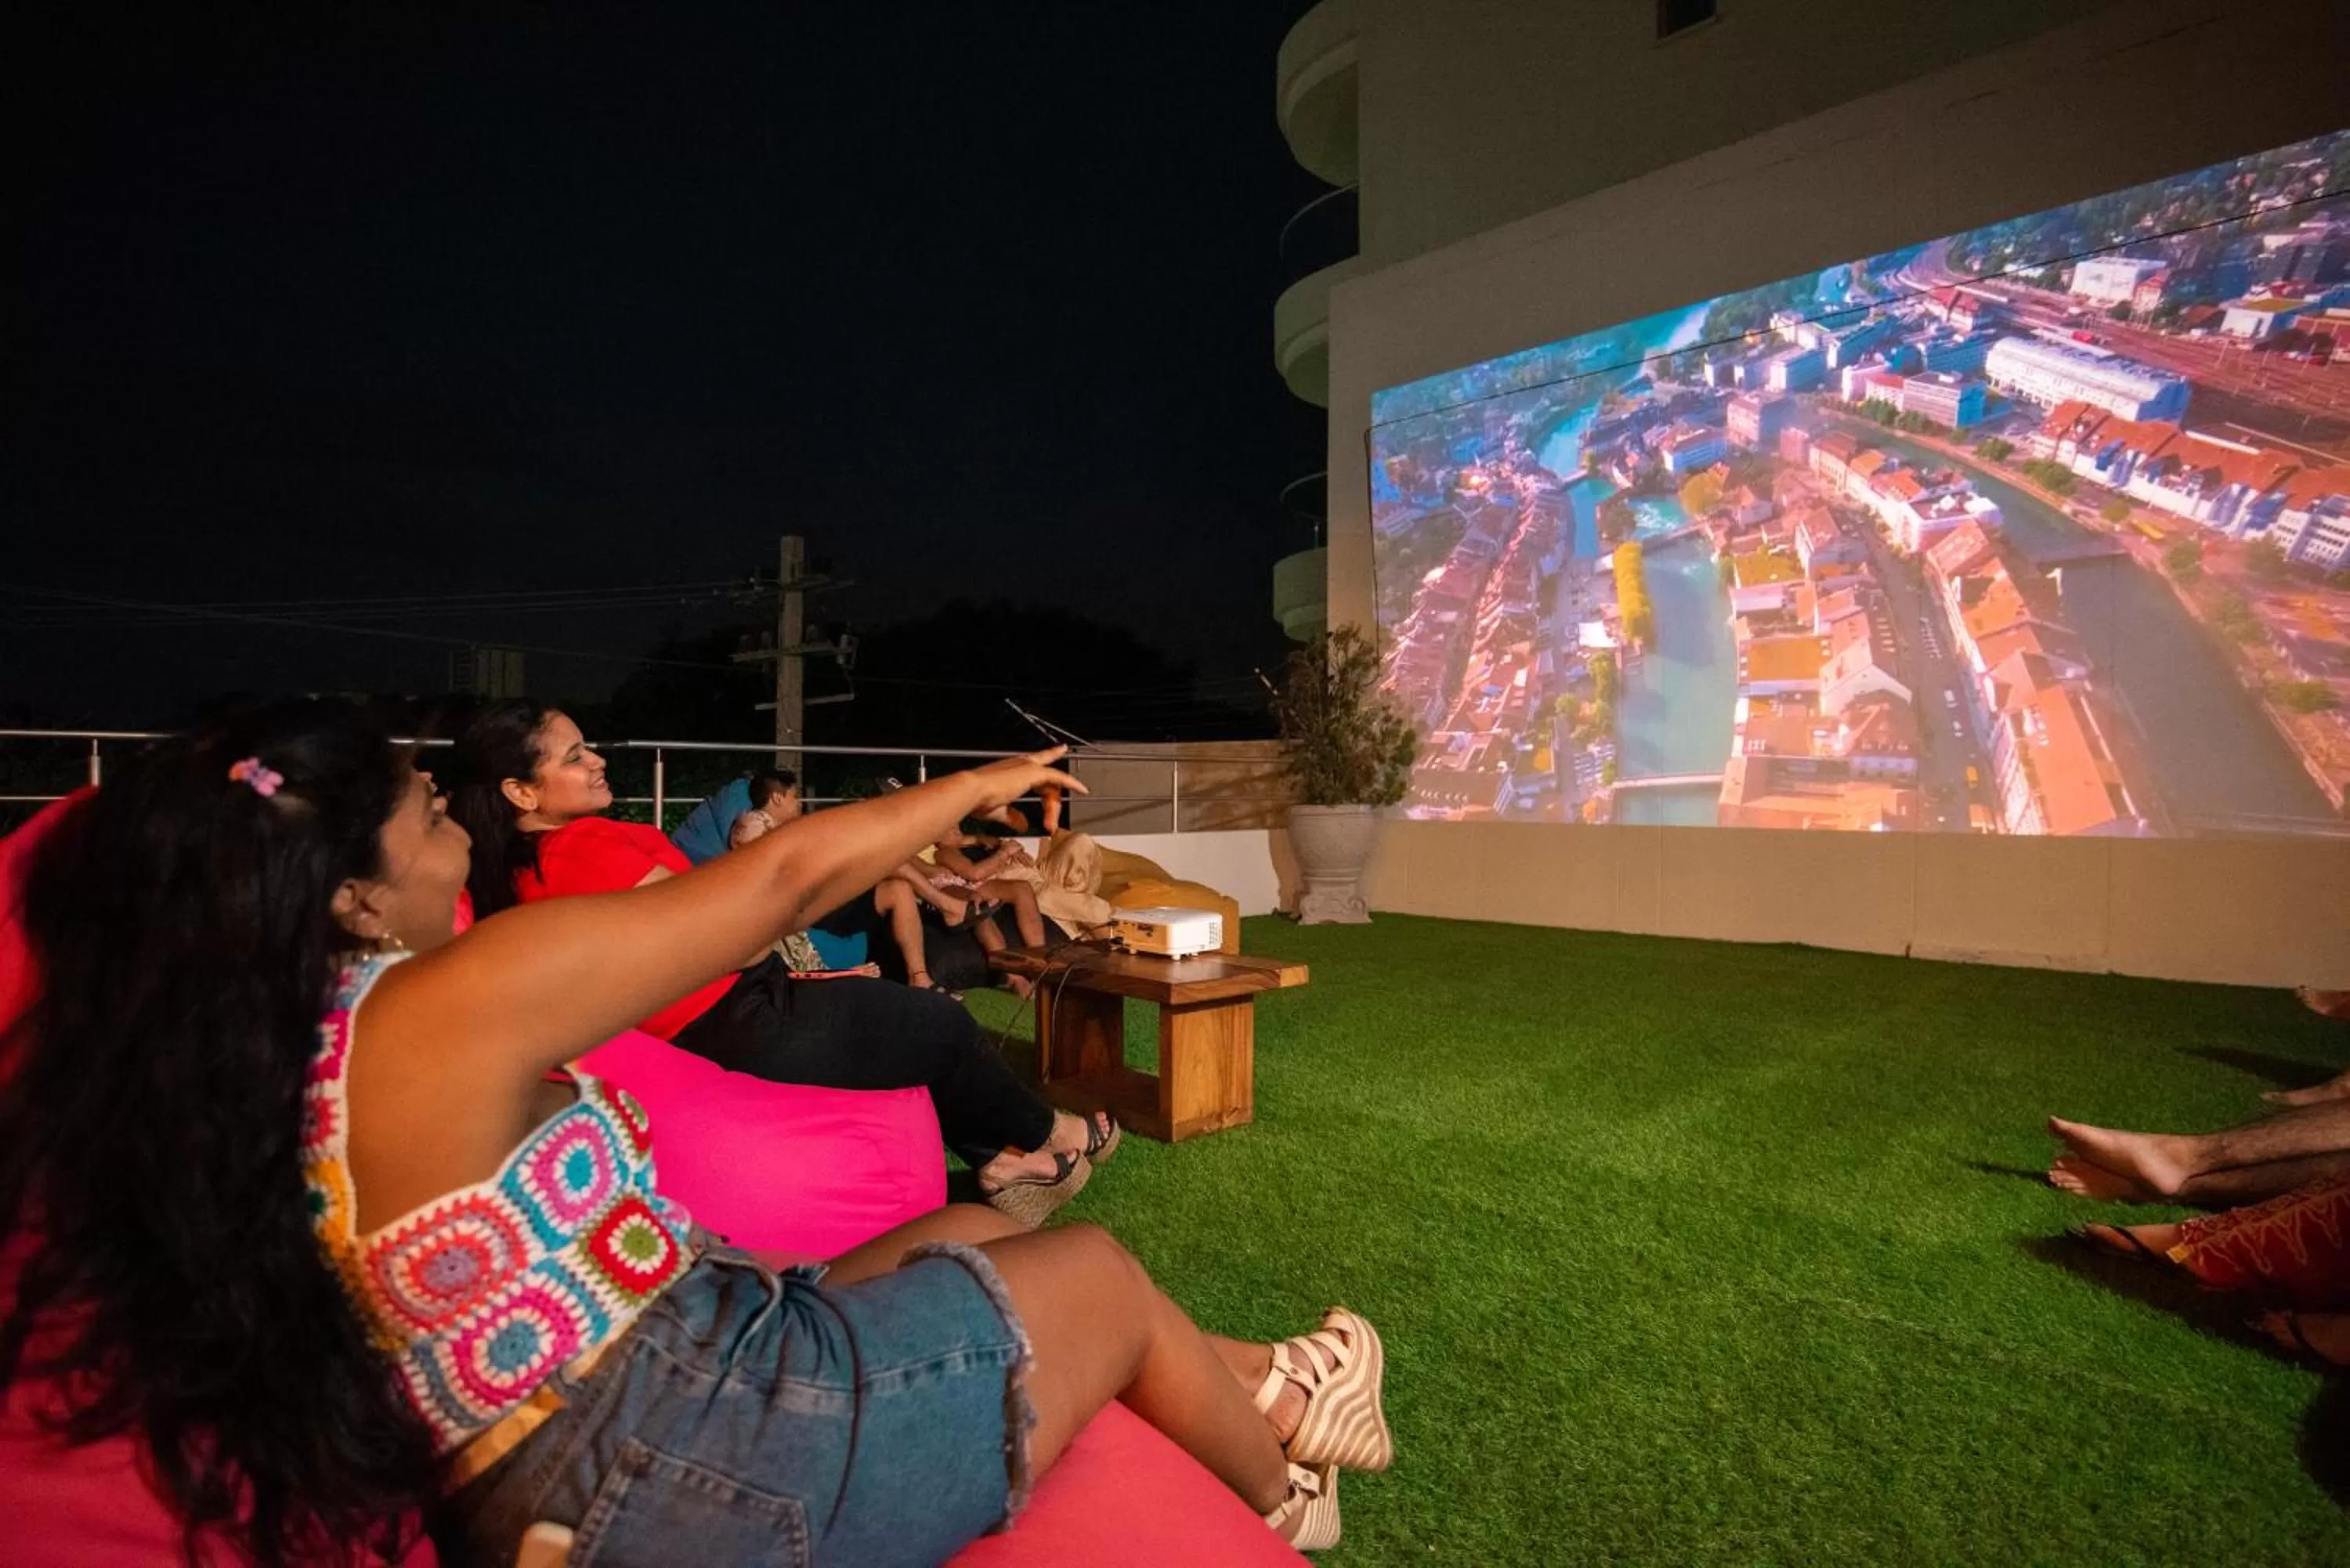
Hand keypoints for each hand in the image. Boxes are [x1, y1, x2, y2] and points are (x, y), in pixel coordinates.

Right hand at [968, 747, 1084, 813]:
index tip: (1061, 748)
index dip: (1049, 754)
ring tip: (1051, 824)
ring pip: (1052, 785)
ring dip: (1053, 807)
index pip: (1036, 761)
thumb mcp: (999, 811)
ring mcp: (1027, 766)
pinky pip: (1058, 777)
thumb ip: (1013, 816)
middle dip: (1051, 805)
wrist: (972, 793)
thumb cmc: (977, 800)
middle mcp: (1020, 763)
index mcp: (1011, 769)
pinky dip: (1071, 783)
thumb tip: (1023, 825)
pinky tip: (1081, 790)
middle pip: (1047, 781)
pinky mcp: (1033, 771)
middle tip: (1049, 823)